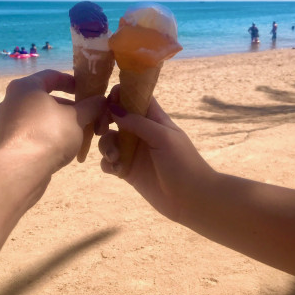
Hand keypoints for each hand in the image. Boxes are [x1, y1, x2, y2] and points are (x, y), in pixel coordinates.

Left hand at [0, 69, 105, 172]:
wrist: (21, 169)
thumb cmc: (50, 134)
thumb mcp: (77, 117)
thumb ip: (91, 106)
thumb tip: (101, 100)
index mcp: (25, 86)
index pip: (51, 75)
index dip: (71, 81)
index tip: (86, 90)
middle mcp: (10, 100)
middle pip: (43, 97)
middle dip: (67, 105)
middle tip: (85, 114)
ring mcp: (5, 122)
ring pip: (37, 116)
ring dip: (57, 121)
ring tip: (76, 132)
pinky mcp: (6, 142)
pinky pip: (30, 132)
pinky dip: (45, 134)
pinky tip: (60, 146)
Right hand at [98, 88, 211, 221]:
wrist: (192, 199)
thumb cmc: (183, 163)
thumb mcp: (163, 137)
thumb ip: (139, 122)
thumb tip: (114, 109)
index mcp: (154, 119)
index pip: (135, 98)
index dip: (120, 95)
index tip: (108, 101)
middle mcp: (141, 133)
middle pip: (116, 117)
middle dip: (105, 121)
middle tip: (102, 129)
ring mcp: (133, 152)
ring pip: (109, 140)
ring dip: (106, 146)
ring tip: (114, 157)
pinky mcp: (128, 171)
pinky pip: (109, 162)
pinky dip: (108, 164)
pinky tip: (117, 170)